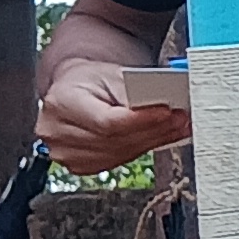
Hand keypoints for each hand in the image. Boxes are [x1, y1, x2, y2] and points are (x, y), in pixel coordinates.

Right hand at [39, 58, 193, 176]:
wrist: (74, 90)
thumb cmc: (90, 79)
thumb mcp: (110, 73)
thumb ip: (134, 90)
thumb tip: (165, 105)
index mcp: (61, 103)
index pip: (108, 121)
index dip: (141, 120)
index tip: (167, 112)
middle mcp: (57, 131)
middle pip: (116, 140)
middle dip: (154, 130)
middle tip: (180, 119)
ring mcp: (65, 153)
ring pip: (120, 154)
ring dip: (153, 141)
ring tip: (176, 127)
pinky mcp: (79, 165)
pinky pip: (117, 160)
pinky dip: (141, 149)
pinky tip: (159, 138)